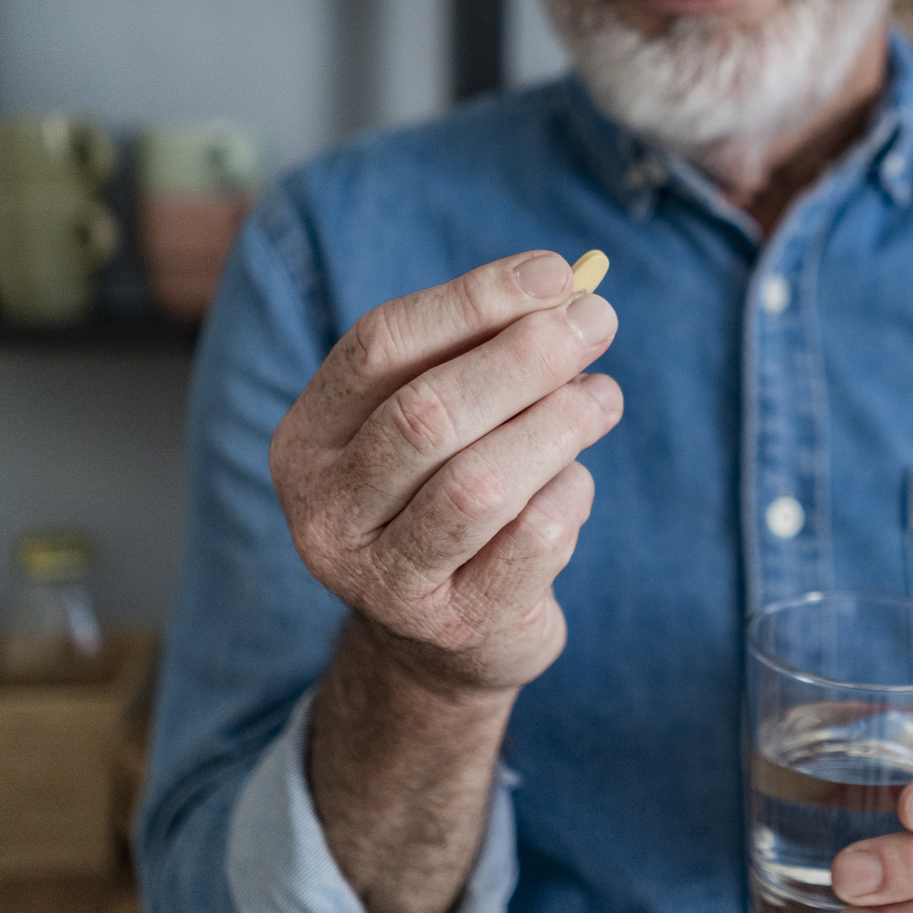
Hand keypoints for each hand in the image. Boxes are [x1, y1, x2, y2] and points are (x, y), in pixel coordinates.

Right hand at [270, 251, 623, 696]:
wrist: (444, 638)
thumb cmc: (445, 495)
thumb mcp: (443, 421)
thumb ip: (482, 354)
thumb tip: (568, 293)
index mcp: (308, 441)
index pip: (379, 347)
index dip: (471, 302)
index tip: (554, 274)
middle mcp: (327, 513)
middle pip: (428, 415)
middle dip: (524, 358)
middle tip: (597, 321)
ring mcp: (384, 580)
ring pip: (479, 484)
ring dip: (558, 425)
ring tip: (604, 396)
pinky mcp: (456, 626)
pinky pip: (531, 541)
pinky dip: (569, 494)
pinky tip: (578, 478)